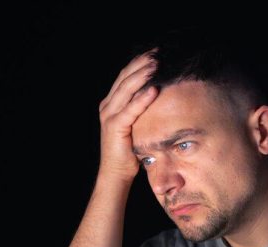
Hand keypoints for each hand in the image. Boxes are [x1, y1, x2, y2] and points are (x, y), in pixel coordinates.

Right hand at [96, 49, 159, 183]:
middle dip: (141, 64)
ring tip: (156, 65)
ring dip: (142, 76)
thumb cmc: (129, 151)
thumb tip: (160, 94)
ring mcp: (109, 116)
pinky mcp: (114, 127)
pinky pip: (130, 110)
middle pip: (124, 77)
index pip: (125, 76)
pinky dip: (142, 99)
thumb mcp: (136, 124)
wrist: (116, 173)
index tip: (155, 52)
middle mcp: (107, 106)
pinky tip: (153, 90)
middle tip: (157, 53)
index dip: (139, 62)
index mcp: (111, 103)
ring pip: (126, 90)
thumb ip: (141, 109)